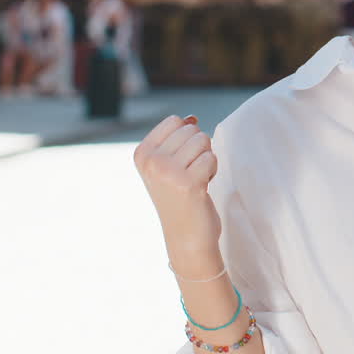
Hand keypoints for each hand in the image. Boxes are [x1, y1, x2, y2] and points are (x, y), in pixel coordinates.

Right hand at [134, 115, 220, 250]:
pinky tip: (202, 187)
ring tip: (195, 179)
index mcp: (142, 154)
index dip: (187, 137)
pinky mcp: (188, 183)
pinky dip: (212, 171)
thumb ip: (177, 139)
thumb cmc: (180, 197)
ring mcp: (168, 172)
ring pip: (203, 141)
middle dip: (198, 149)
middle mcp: (151, 161)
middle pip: (191, 130)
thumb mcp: (168, 164)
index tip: (181, 161)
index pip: (175, 121)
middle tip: (190, 173)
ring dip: (206, 159)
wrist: (186, 236)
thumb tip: (191, 117)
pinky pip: (211, 158)